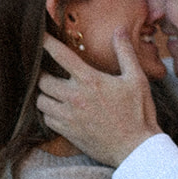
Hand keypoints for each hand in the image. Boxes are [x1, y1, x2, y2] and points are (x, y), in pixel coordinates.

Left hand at [37, 30, 160, 165]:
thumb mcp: (137, 79)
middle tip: (48, 71)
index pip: (61, 56)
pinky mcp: (67, 132)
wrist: (136, 148)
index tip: (39, 36)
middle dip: (43, 73)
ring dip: (44, 94)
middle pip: (42, 80)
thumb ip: (125, 52)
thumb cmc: (139, 113)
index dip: (47, 43)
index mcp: (90, 81)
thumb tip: (120, 30)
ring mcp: (69, 116)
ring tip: (52, 91)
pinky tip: (58, 110)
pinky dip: (48, 113)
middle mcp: (75, 97)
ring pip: (41, 101)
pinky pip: (46, 119)